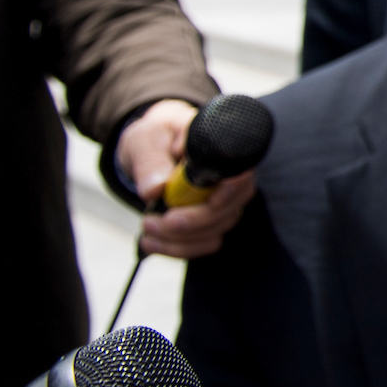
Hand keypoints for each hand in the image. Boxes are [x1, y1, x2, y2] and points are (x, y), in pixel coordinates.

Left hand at [117, 99, 256, 258]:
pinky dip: (176, 248)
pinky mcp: (210, 222)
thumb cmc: (155, 138)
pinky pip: (204, 244)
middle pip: (230, 209)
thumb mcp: (145, 140)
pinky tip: (152, 241)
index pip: (242, 173)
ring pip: (216, 231)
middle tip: (154, 221)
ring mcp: (224, 203)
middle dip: (192, 222)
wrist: (151, 150)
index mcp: (221, 150)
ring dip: (179, 239)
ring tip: (147, 227)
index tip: (209, 202)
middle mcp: (231, 179)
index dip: (231, 190)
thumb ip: (149, 161)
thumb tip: (155, 189)